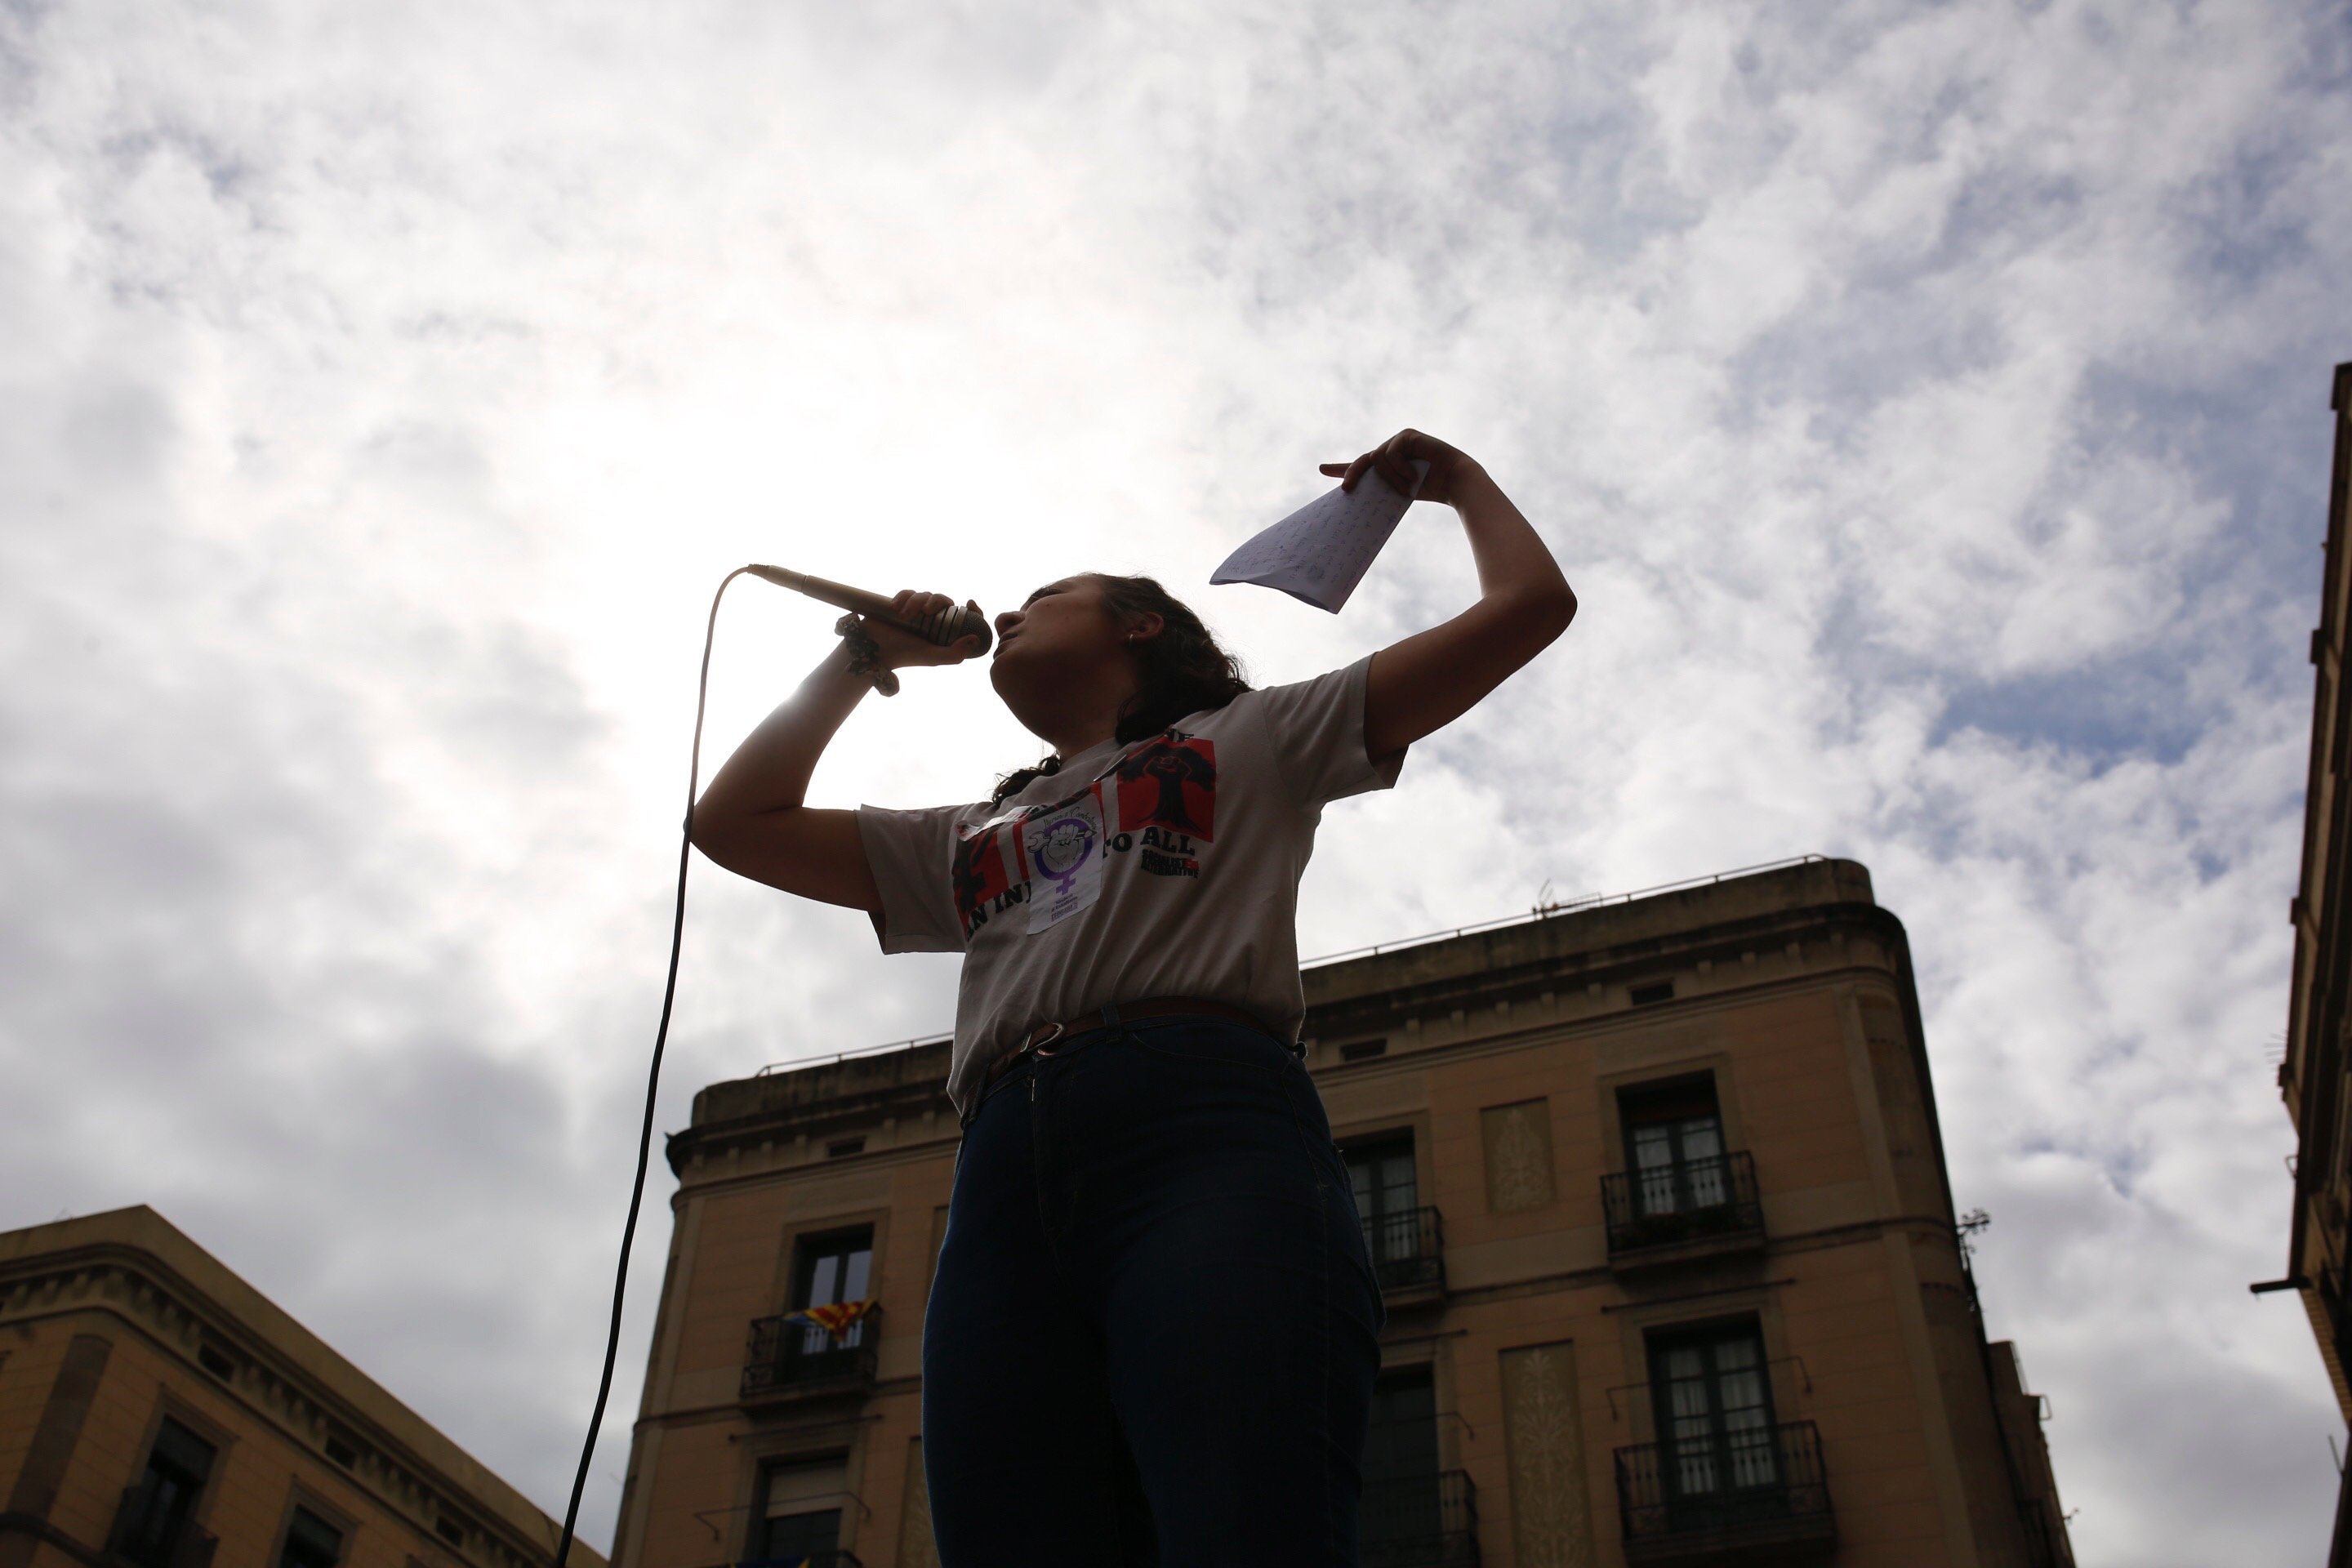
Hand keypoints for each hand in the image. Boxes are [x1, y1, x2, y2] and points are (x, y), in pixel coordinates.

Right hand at [855, 591, 988, 669]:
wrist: (873, 649)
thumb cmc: (904, 655)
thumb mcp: (932, 657)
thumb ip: (954, 653)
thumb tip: (976, 638)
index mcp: (943, 634)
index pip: (964, 619)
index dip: (973, 610)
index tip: (970, 603)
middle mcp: (932, 622)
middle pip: (944, 601)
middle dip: (937, 602)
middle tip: (927, 612)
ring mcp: (917, 613)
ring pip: (926, 595)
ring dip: (916, 601)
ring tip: (903, 616)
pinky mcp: (902, 605)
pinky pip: (909, 592)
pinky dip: (904, 596)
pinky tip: (895, 607)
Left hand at [1320, 428, 1478, 506]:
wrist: (1456, 483)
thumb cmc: (1431, 489)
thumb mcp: (1398, 491)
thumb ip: (1380, 488)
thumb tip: (1355, 494)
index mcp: (1388, 466)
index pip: (1361, 465)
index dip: (1341, 468)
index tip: (1321, 469)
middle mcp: (1391, 451)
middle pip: (1363, 461)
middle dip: (1352, 474)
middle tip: (1346, 489)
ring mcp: (1399, 441)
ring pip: (1377, 459)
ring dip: (1391, 479)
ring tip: (1408, 488)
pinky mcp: (1407, 435)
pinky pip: (1390, 454)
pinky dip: (1400, 469)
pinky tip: (1414, 476)